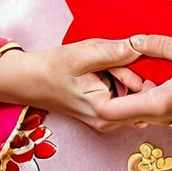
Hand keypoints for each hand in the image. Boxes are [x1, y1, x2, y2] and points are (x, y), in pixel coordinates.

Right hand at [0, 38, 141, 132]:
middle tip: (107, 60)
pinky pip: (122, 95)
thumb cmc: (52, 68)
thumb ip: (114, 52)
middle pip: (140, 95)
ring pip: (132, 94)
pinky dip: (117, 80)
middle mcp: (109, 122)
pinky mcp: (103, 113)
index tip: (124, 55)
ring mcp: (106, 120)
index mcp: (105, 112)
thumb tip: (140, 48)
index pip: (142, 93)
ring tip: (100, 64)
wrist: (28, 79)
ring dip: (123, 74)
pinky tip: (101, 71)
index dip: (138, 70)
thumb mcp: (83, 54)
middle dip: (131, 72)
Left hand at [99, 34, 171, 126]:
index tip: (84, 83)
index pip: (117, 111)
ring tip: (117, 56)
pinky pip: (154, 95)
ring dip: (127, 83)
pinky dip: (144, 81)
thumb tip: (133, 40)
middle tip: (97, 62)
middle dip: (108, 87)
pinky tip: (144, 61)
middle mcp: (166, 111)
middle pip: (124, 106)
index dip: (97, 99)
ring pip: (139, 99)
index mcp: (164, 103)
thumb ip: (163, 46)